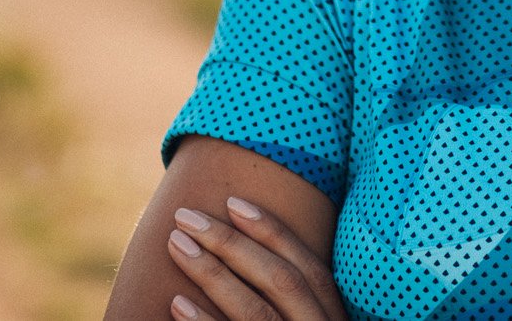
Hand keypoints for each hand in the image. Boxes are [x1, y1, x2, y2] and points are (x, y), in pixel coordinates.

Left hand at [164, 193, 349, 320]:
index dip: (273, 232)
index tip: (232, 202)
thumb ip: (295, 298)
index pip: (309, 269)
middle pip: (280, 282)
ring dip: (212, 275)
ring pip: (255, 312)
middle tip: (185, 216)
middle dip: (232, 244)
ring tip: (176, 245)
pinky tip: (178, 303)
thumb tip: (248, 243)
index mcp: (334, 319)